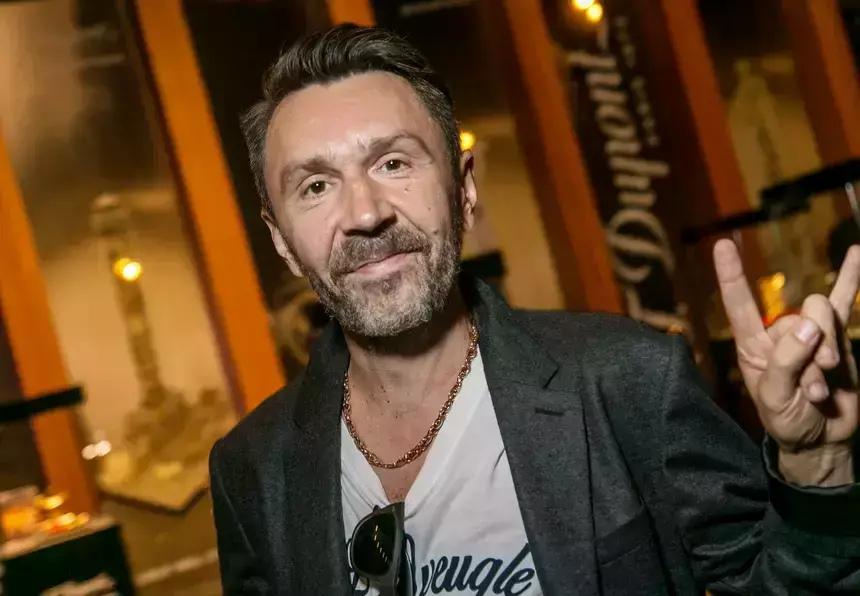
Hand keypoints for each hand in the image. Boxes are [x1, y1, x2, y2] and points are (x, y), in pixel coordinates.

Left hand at [714, 239, 858, 485]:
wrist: (819, 438)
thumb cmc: (787, 420)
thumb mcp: (776, 399)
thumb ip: (787, 362)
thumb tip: (809, 326)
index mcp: (753, 344)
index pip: (740, 304)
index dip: (732, 275)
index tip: (722, 245)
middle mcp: (780, 333)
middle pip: (804, 315)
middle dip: (815, 351)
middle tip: (814, 387)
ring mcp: (811, 333)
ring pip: (827, 319)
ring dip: (830, 355)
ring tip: (822, 388)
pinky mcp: (838, 338)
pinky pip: (845, 302)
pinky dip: (851, 278)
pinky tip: (856, 252)